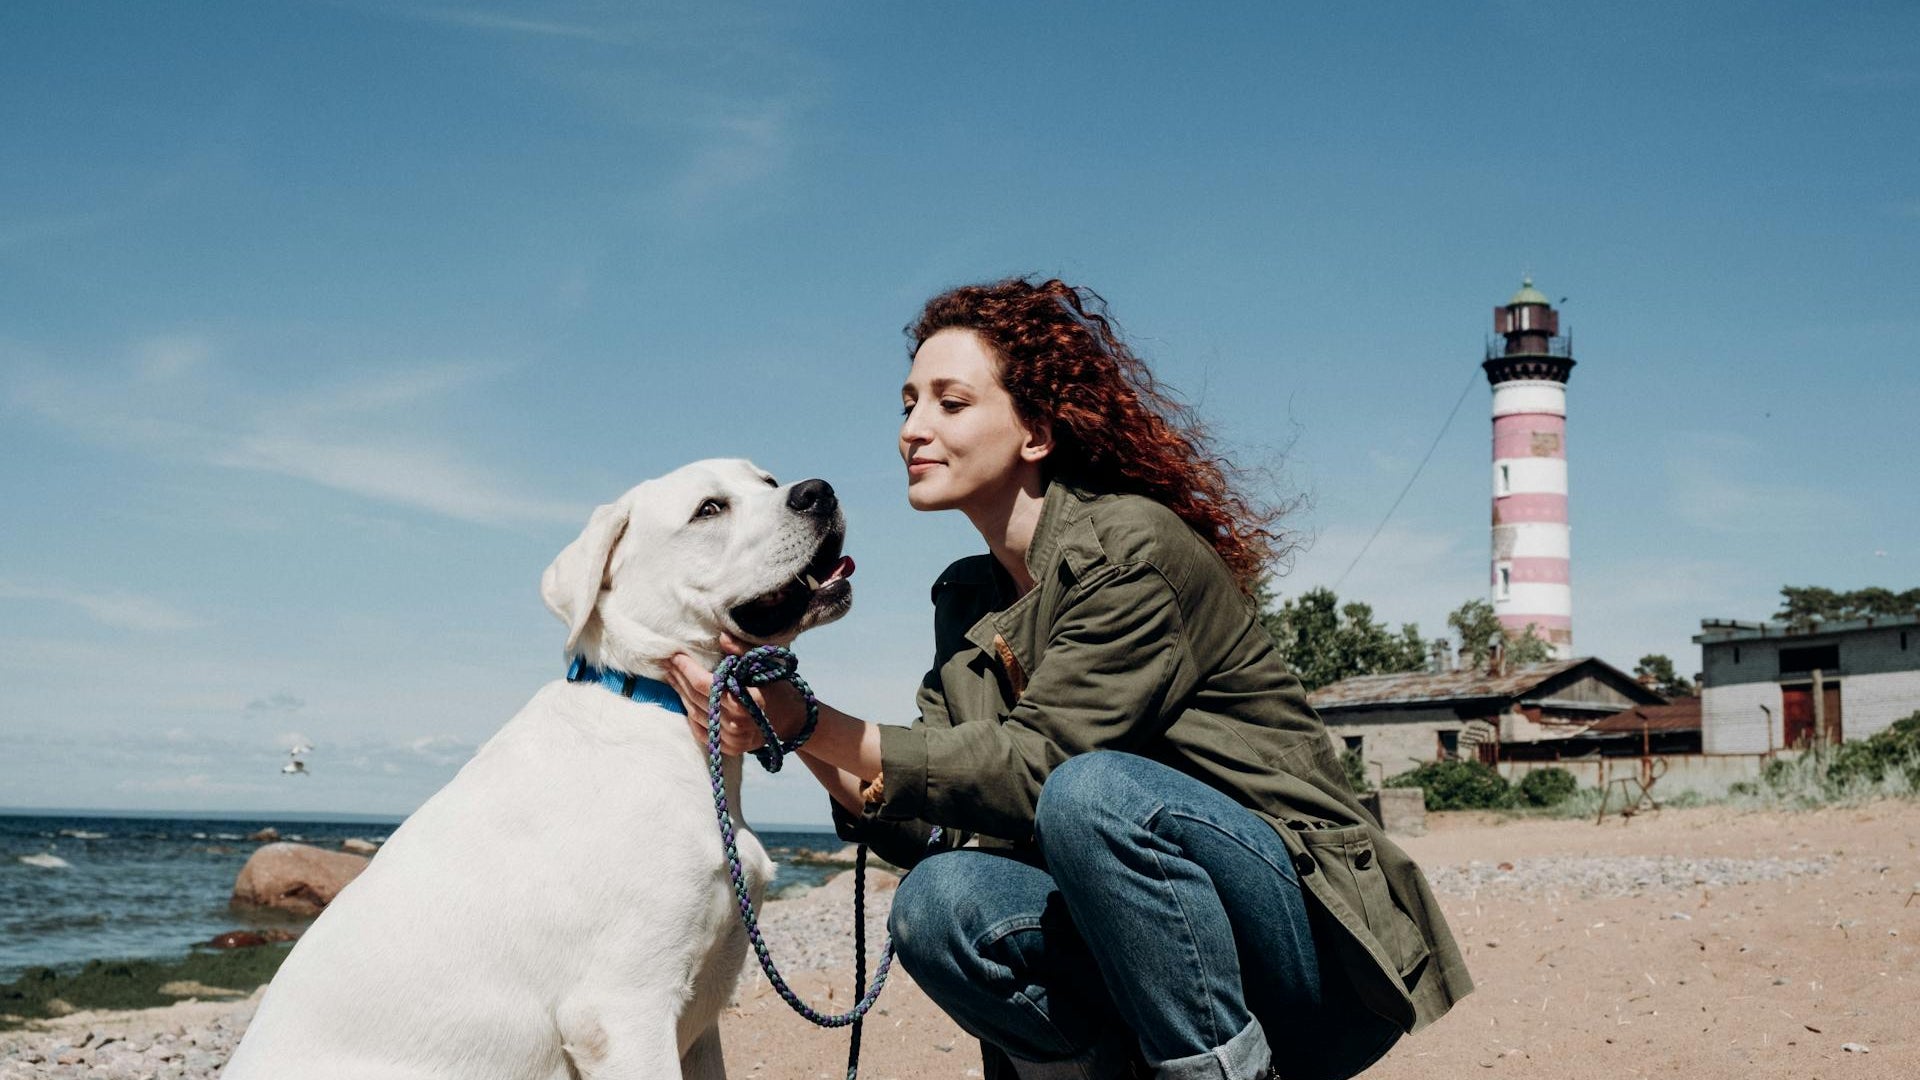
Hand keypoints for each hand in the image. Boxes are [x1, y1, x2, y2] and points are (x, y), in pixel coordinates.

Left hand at [666, 635, 801, 755]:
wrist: (792, 720)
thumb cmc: (778, 688)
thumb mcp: (765, 666)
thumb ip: (743, 652)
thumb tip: (722, 637)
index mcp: (747, 702)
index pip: (706, 685)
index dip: (687, 669)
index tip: (675, 655)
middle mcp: (738, 724)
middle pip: (697, 699)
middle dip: (679, 678)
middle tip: (666, 662)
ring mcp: (733, 740)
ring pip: (695, 714)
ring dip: (681, 693)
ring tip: (672, 676)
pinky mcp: (729, 748)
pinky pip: (701, 730)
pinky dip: (690, 714)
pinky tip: (683, 698)